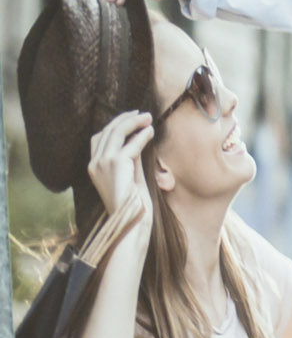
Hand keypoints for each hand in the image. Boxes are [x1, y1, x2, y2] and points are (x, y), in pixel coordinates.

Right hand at [83, 112, 154, 239]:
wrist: (132, 223)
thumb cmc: (134, 207)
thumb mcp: (131, 178)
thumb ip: (132, 160)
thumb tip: (138, 141)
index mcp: (94, 167)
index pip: (99, 138)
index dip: (114, 126)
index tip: (130, 119)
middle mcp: (94, 163)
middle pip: (107, 131)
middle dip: (125, 120)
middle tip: (142, 114)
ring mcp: (102, 162)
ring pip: (116, 133)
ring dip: (133, 122)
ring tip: (148, 117)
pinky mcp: (116, 164)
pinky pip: (130, 144)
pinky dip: (141, 135)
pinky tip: (150, 131)